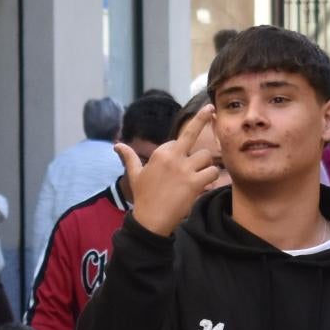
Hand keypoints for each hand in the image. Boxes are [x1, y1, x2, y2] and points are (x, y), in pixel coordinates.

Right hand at [120, 121, 223, 237]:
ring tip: (200, 177)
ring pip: (206, 156)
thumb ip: (129, 157)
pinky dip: (212, 178)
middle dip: (202, 119)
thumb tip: (116, 145)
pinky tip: (206, 185)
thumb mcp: (134, 175)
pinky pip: (213, 172)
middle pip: (192, 134)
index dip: (180, 151)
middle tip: (210, 108)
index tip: (178, 164)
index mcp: (159, 153)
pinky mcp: (194, 183)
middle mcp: (172, 157)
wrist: (151, 221)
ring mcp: (184, 169)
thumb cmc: (143, 198)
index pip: (177, 142)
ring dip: (207, 165)